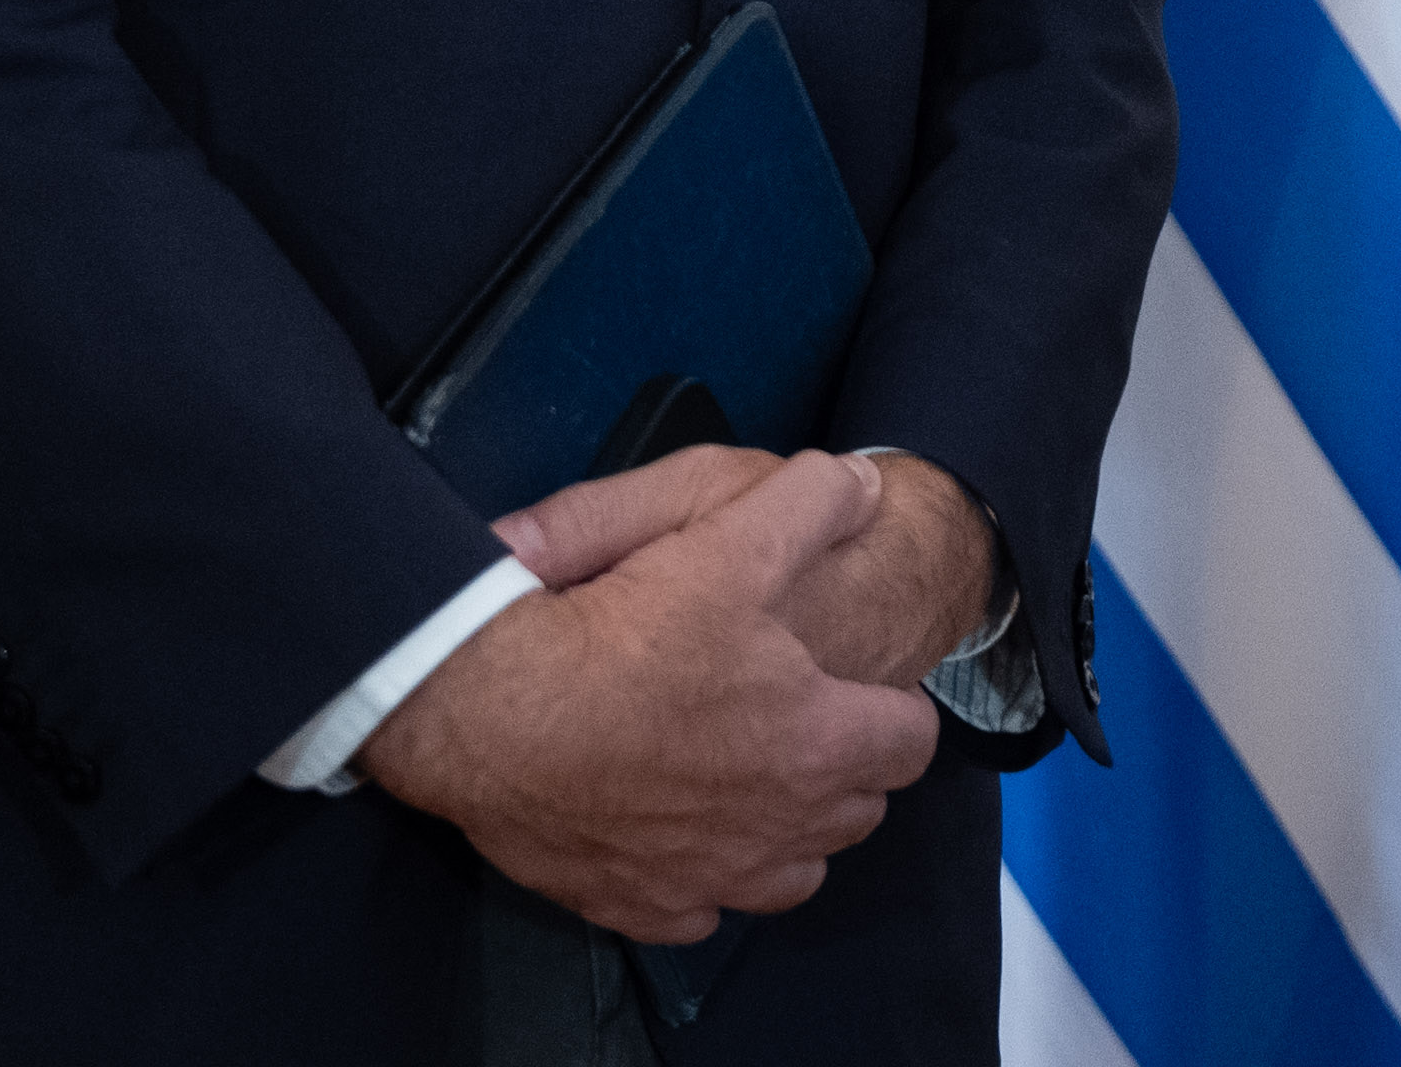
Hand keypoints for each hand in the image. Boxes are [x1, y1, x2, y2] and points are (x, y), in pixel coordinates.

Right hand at [361, 447, 941, 943]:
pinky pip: (699, 913)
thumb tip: (864, 487)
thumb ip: (817, 502)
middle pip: (855, 813)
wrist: (489, 708)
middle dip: (846, 769)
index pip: (911, 745)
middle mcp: (776, 831)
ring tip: (752, 781)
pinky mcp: (635, 906)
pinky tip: (678, 834)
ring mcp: (706, 880)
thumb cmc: (623, 629)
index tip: (859, 686)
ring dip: (785, 832)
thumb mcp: (733, 534)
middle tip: (803, 722)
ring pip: (789, 875)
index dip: (892, 707)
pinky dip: (700, 879)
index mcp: (819, 747)